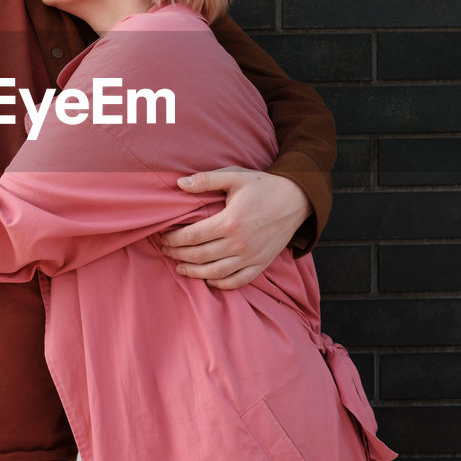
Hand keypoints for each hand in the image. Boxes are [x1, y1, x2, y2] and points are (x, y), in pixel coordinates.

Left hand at [161, 167, 309, 289]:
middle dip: (178, 254)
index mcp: (230, 221)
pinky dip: (220, 284)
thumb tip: (179, 183)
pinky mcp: (261, 263)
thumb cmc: (263, 186)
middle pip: (199, 256)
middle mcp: (240, 243)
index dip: (174, 239)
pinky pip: (238, 281)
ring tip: (180, 266)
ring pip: (215, 273)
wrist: (297, 199)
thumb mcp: (234, 175)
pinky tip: (207, 279)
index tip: (163, 237)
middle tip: (166, 250)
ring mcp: (252, 256)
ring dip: (193, 272)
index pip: (192, 237)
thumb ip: (206, 179)